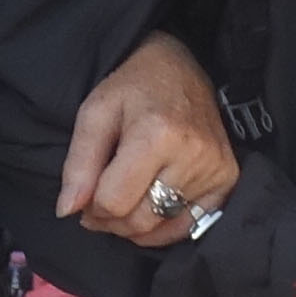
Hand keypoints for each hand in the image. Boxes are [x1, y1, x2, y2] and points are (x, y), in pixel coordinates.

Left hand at [57, 32, 236, 244]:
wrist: (179, 68)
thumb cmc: (132, 87)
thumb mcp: (94, 113)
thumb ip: (78, 164)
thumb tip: (67, 210)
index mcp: (157, 135)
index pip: (114, 202)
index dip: (92, 208)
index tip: (85, 196)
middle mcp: (193, 155)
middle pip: (139, 220)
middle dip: (110, 220)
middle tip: (99, 204)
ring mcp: (216, 169)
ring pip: (162, 226)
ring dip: (134, 225)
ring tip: (123, 201)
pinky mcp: (228, 179)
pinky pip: (190, 225)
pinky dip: (163, 227)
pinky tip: (148, 209)